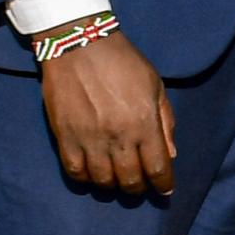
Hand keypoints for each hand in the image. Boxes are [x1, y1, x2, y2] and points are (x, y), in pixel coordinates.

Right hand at [40, 33, 175, 195]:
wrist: (79, 45)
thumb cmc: (123, 62)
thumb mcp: (155, 86)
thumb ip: (164, 121)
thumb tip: (170, 154)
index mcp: (144, 123)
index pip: (158, 168)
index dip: (164, 184)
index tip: (165, 190)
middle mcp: (118, 136)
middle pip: (130, 180)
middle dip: (139, 188)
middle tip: (141, 185)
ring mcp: (89, 138)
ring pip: (103, 180)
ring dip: (113, 185)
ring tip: (117, 180)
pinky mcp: (64, 137)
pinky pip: (75, 171)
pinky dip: (86, 179)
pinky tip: (93, 174)